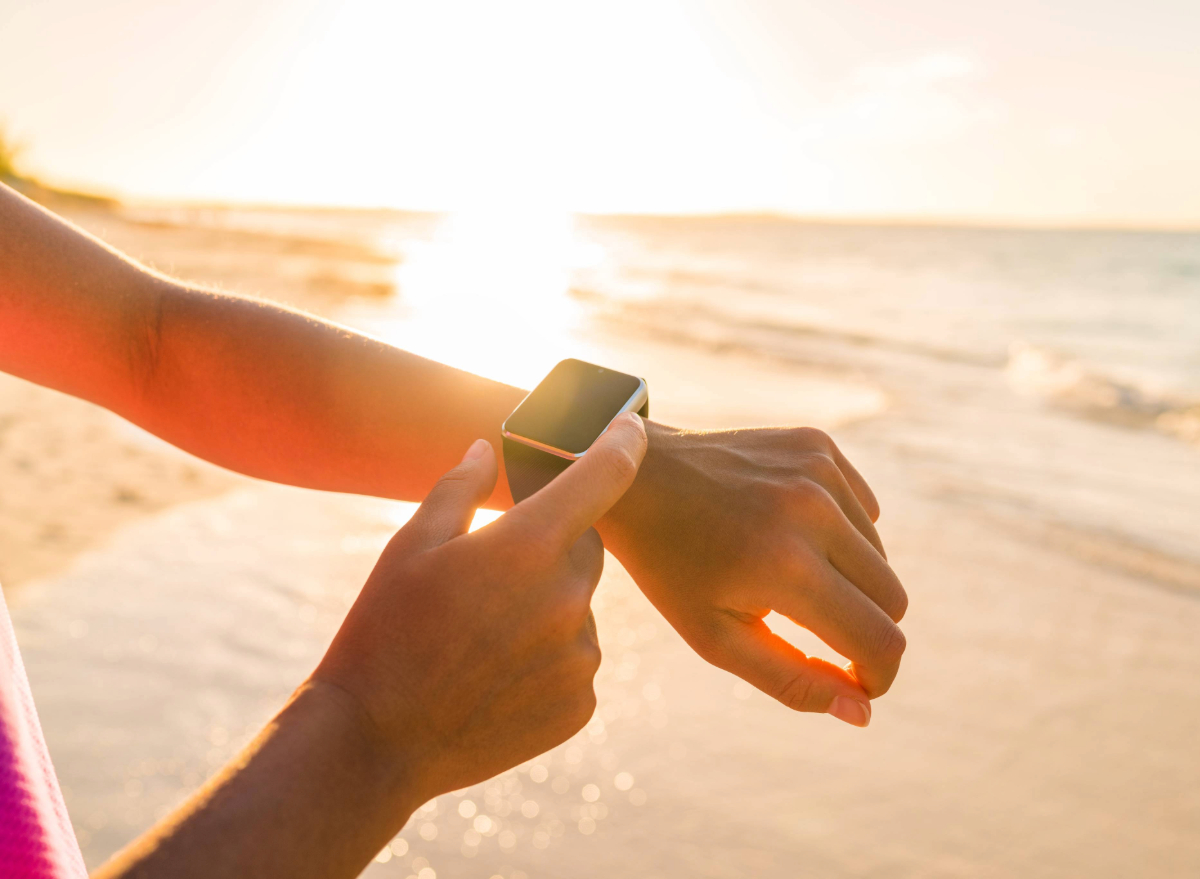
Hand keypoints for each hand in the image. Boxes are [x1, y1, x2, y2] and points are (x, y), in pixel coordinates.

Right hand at [314, 412, 647, 799]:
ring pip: (580, 609)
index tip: (630, 427)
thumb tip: (486, 447)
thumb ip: (459, 487)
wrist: (376, 741)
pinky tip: (497, 675)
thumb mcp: (411, 545)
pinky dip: (549, 659)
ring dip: (549, 609)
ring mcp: (579, 656)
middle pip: (587, 549)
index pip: (603, 476)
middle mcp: (568, 598)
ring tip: (484, 637)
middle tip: (495, 575)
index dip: (621, 443)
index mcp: (528, 546)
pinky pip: (576, 661)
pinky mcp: (580, 704)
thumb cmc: (385, 630)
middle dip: (551, 548)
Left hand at [599, 423, 905, 726]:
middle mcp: (812, 511)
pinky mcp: (817, 443)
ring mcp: (817, 469)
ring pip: (881, 556)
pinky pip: (865, 510)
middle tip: (818, 634)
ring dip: (850, 580)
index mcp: (785, 566)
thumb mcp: (716, 638)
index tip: (856, 685)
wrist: (633, 477)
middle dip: (865, 630)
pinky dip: (842, 533)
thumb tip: (864, 713)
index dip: (876, 676)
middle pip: (892, 599)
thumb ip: (793, 681)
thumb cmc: (670, 567)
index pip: (879, 641)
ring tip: (787, 577)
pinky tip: (790, 533)